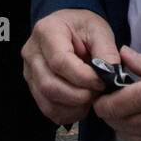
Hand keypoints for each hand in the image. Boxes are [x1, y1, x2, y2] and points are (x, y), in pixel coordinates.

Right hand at [22, 9, 118, 125]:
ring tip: (91, 98)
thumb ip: (106, 51)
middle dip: (79, 95)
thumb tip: (111, 75)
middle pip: (49, 85)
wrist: (69, 28)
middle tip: (98, 92)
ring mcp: (29, 71)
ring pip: (47, 101)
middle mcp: (32, 52)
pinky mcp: (33, 87)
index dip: (83, 77)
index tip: (102, 81)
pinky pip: (47, 109)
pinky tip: (81, 104)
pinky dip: (67, 113)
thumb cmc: (82, 27)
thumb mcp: (99, 30)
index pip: (60, 62)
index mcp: (46, 31)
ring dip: (74, 107)